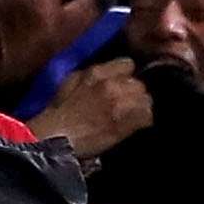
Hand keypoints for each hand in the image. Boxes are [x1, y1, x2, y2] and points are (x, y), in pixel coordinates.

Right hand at [30, 59, 151, 156]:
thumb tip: (108, 75)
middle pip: (139, 84)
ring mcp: (122, 103)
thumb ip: (93, 74)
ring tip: (130, 118)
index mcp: (97, 72)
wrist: (56, 138)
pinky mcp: (128, 122)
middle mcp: (113, 84)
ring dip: (140, 109)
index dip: (126, 77)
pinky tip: (132, 127)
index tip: (122, 87)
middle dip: (134, 95)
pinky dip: (142, 122)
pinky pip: (147, 117)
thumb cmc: (59, 114)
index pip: (128, 64)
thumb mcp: (71, 82)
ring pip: (146, 100)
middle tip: (125, 106)